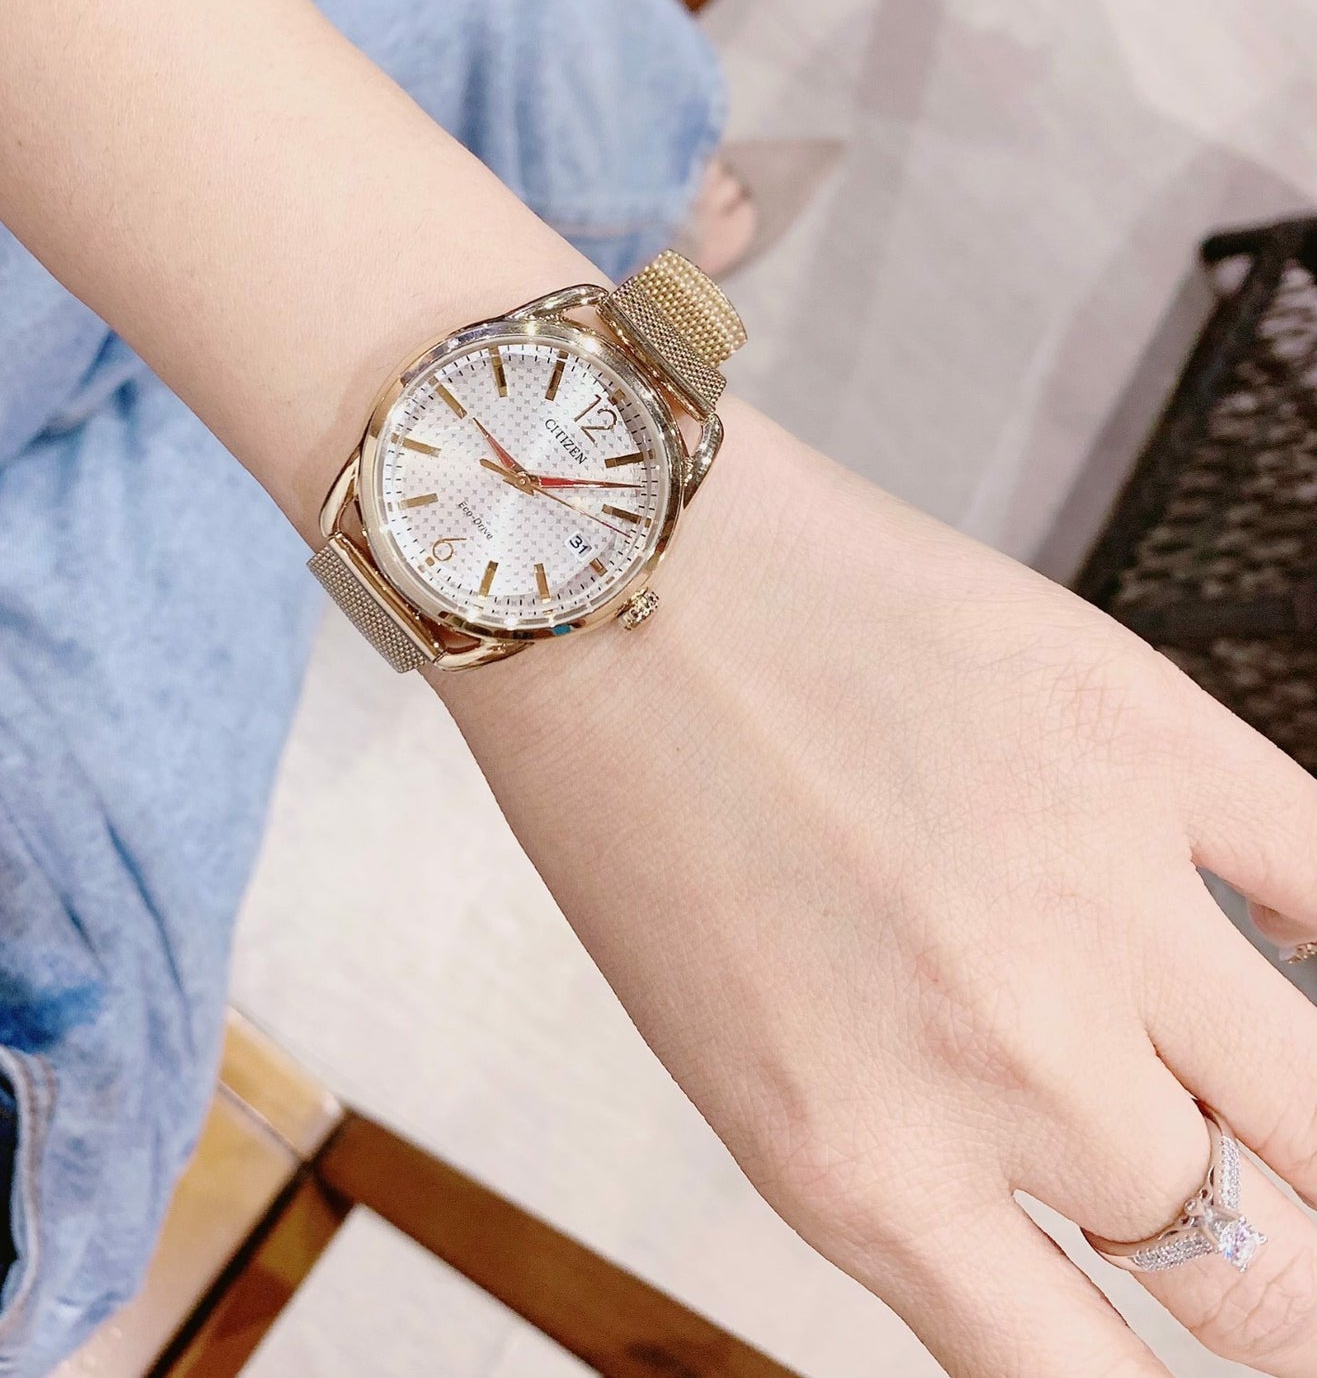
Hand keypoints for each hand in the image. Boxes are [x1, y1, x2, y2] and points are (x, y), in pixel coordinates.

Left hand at [444, 399, 1316, 1377]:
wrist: (620, 570)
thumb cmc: (640, 797)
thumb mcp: (740, 1054)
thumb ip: (918, 1165)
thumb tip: (1069, 1234)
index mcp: (864, 1170)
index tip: (1193, 1346)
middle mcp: (1002, 1066)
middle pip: (1258, 1277)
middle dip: (1281, 1291)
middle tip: (1278, 1258)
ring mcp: (1095, 898)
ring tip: (1286, 1119)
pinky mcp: (1148, 739)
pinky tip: (1298, 957)